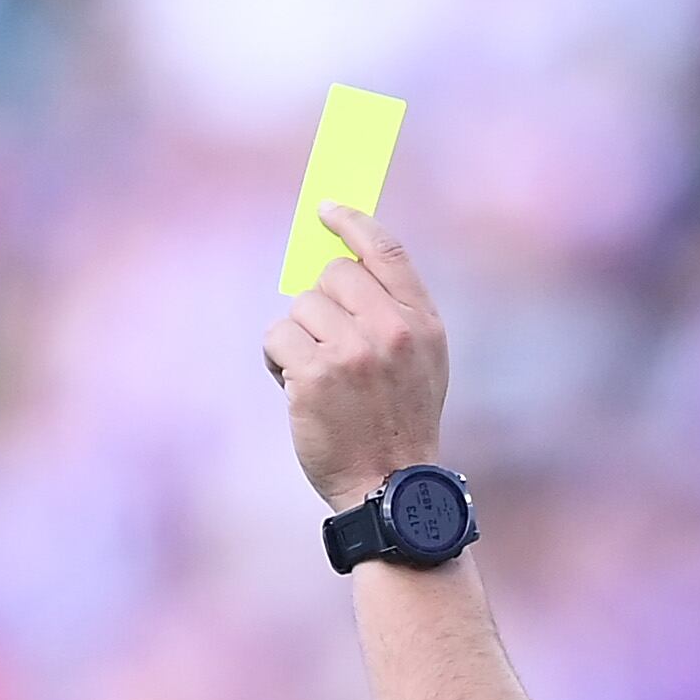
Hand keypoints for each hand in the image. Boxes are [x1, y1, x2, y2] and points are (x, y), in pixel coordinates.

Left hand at [262, 206, 449, 511]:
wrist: (388, 490)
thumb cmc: (397, 425)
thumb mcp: (420, 363)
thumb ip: (394, 312)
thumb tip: (339, 266)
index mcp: (422, 323)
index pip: (386, 250)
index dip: (352, 222)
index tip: (327, 210)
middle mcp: (391, 331)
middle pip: (333, 274)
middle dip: (321, 304)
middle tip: (326, 345)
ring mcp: (352, 353)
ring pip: (300, 307)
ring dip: (298, 338)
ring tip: (316, 378)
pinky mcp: (314, 376)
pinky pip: (277, 338)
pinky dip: (276, 361)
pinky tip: (295, 389)